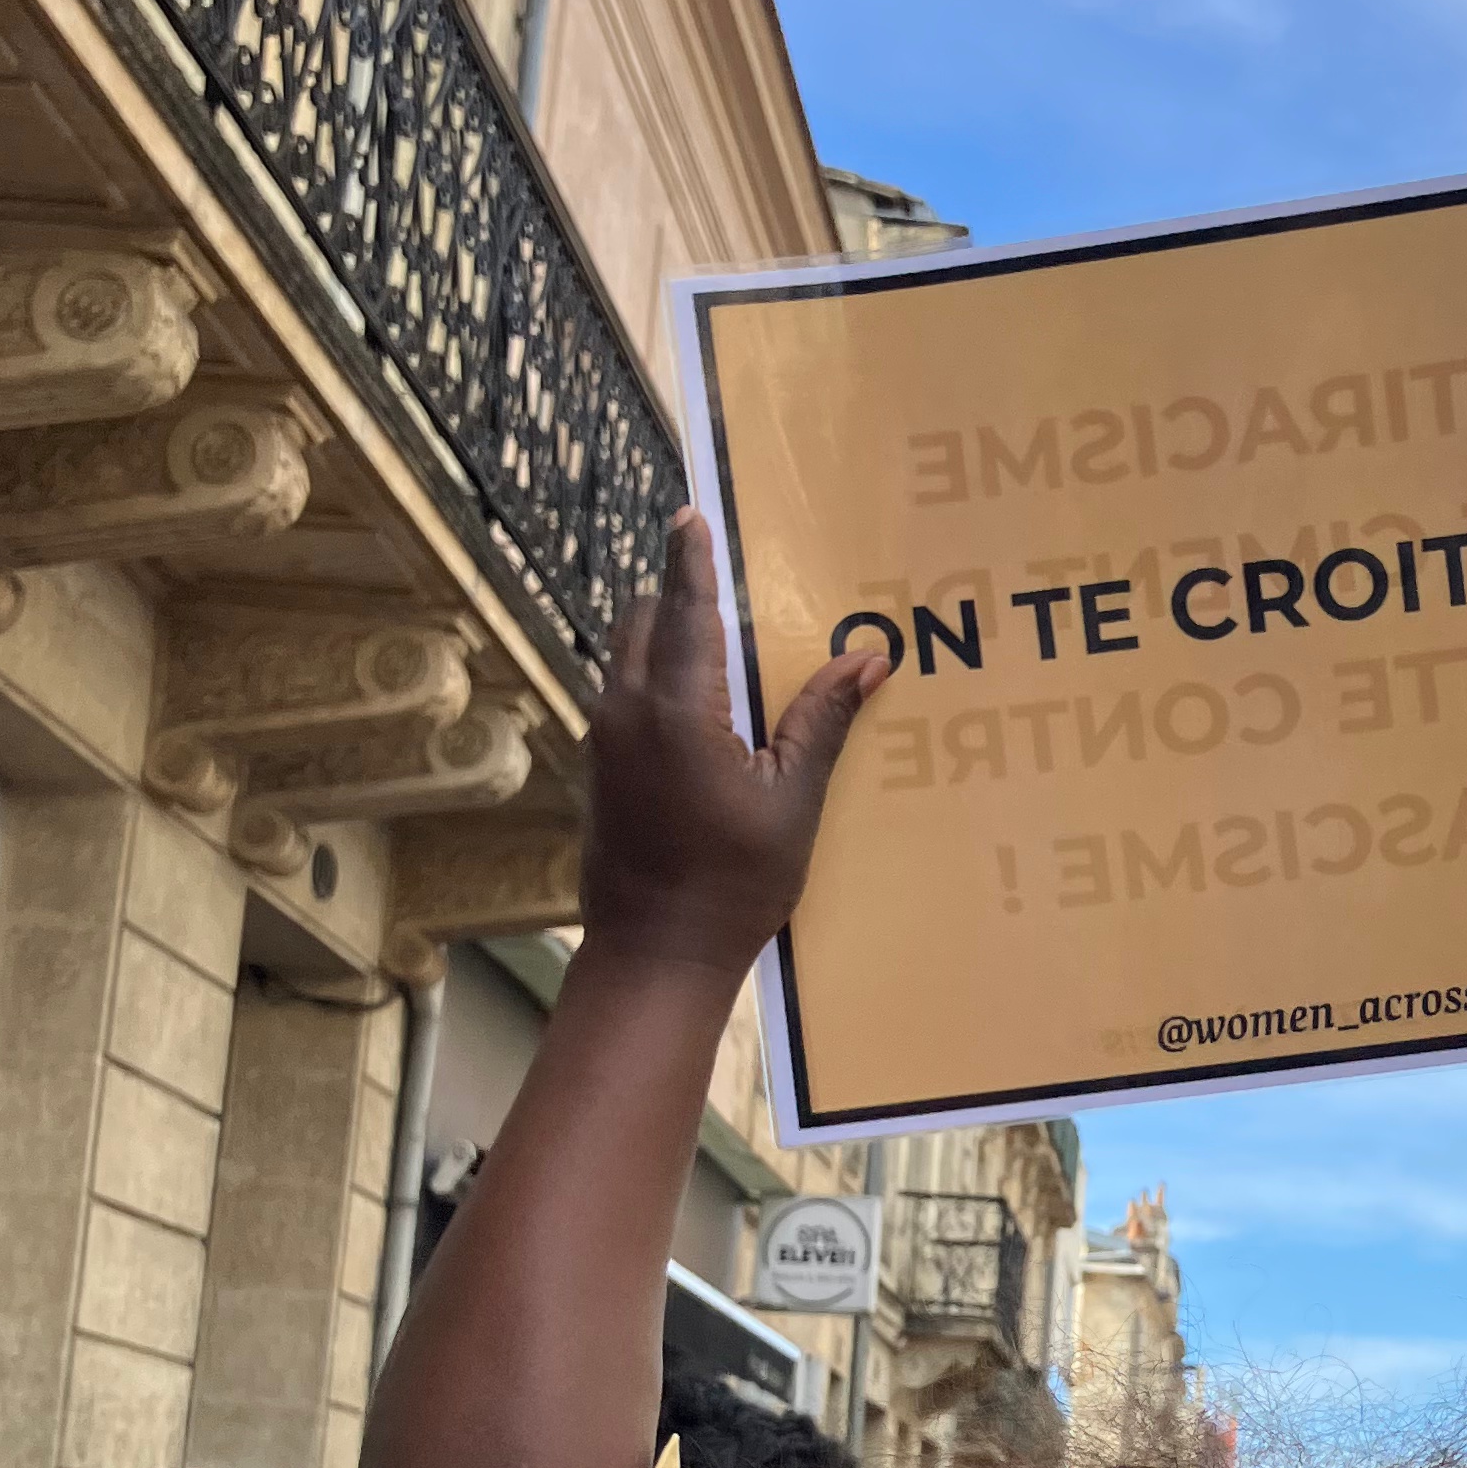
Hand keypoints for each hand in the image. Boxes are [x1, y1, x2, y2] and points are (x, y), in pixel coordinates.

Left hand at [580, 511, 884, 980]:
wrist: (655, 955)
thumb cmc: (733, 884)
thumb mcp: (793, 801)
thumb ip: (822, 721)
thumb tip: (868, 658)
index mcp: (677, 708)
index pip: (683, 606)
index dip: (691, 557)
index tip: (691, 513)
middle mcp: (627, 709)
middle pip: (643, 617)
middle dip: (681, 594)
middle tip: (733, 587)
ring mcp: (604, 736)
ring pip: (627, 653)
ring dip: (668, 636)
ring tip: (724, 646)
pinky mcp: (598, 764)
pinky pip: (623, 692)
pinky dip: (657, 676)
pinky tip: (703, 706)